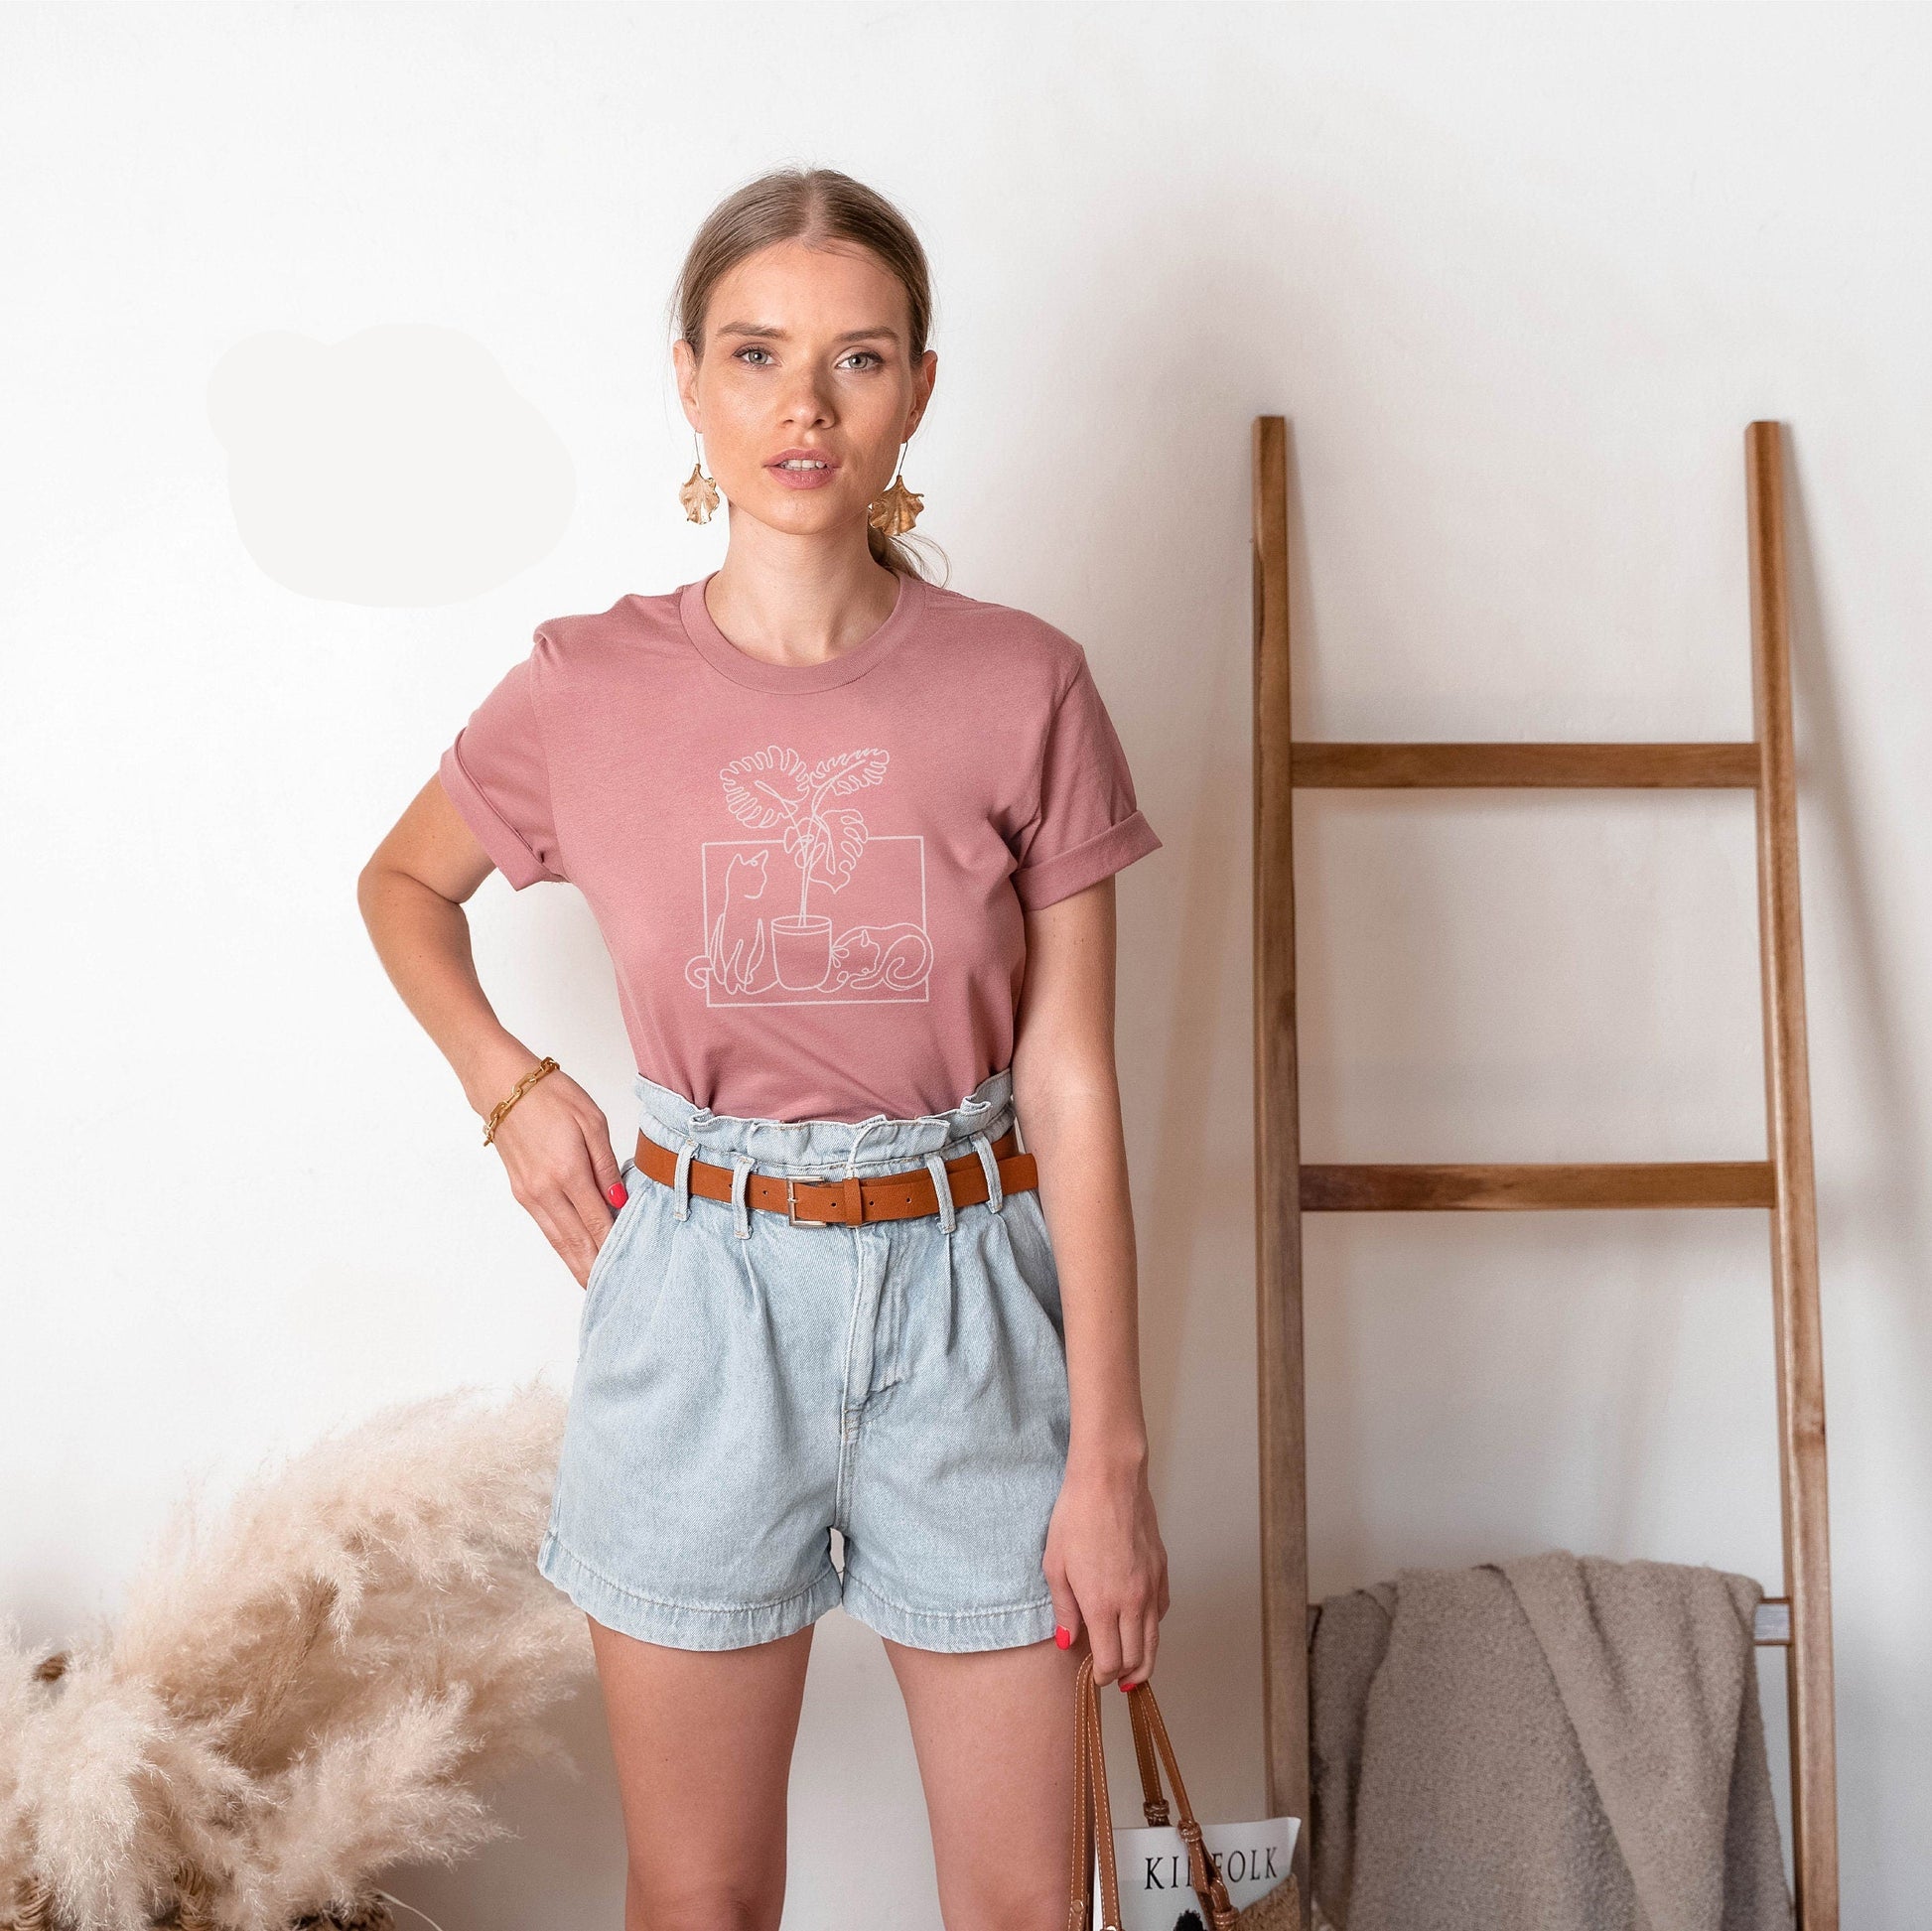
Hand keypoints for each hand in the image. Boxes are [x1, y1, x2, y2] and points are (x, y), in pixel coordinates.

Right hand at [484, 1063, 626, 1287]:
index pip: (598, 1221)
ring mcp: (530, 1195)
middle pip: (576, 1241)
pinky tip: (576, 1257)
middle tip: (618, 1291)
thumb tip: (619, 1203)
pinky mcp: (521, 1194)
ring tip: (597, 1286)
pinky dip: (563, 1247)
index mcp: (567, 1171)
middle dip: (596, 1269)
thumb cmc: (552, 1096)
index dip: (615, 1247)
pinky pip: (547, 1228)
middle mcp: (545, 1190)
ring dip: (578, 1265)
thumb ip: (606, 1166)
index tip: (633, 1267)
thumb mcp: (592, 1121)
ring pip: (558, 1241)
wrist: (504, 1087)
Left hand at [1043, 1445, 1169, 1686]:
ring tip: (1134, 1669)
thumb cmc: (1076, 1517)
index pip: (1111, 1661)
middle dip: (1127, 1676)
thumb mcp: (1055, 1565)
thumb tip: (1067, 1642)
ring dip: (1146, 1658)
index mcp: (1104, 1605)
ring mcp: (1152, 1584)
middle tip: (1116, 1682)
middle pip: (1139, 1657)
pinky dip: (1154, 1625)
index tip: (1094, 1678)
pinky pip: (1163, 1609)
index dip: (1103, 1677)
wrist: (1109, 1479)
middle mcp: (1134, 1601)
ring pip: (1156, 1637)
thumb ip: (1064, 1610)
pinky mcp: (1161, 1568)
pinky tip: (1143, 1624)